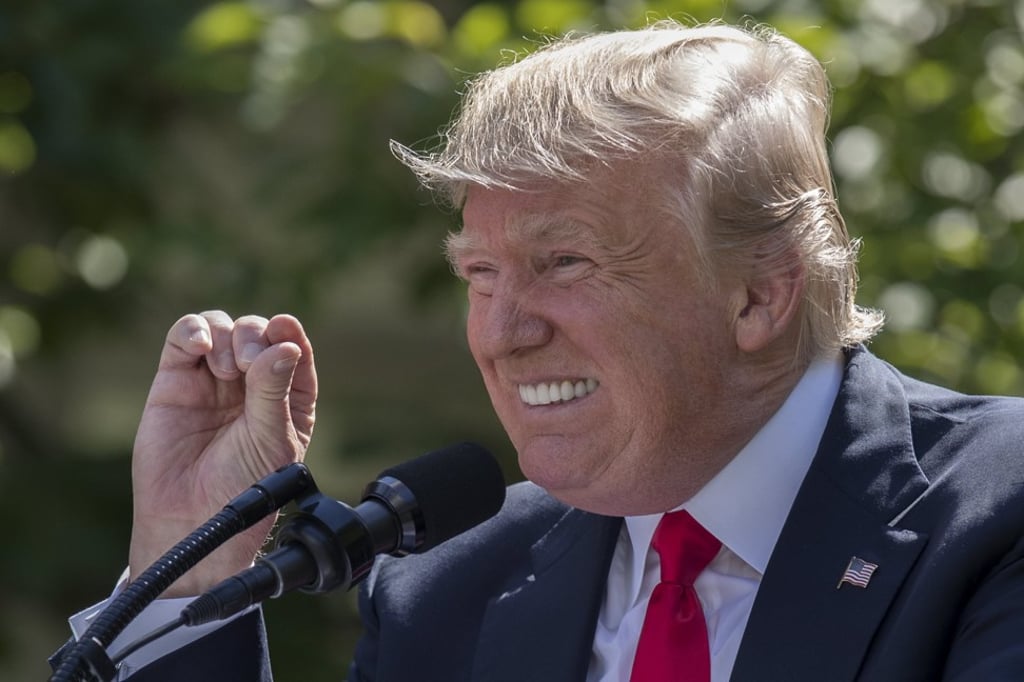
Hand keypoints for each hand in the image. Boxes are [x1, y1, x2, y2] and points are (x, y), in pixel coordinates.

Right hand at [128, 311, 316, 595]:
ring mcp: (211, 380)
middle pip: (256, 332)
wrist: (190, 518)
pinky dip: (192, 330)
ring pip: (222, 327)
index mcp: (286, 396)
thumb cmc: (240, 487)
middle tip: (249, 364)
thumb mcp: (270, 439)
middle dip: (254, 336)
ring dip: (227, 335)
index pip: (292, 349)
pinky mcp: (174, 380)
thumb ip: (275, 392)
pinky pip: (183, 338)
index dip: (289, 333)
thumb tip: (286, 346)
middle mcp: (251, 383)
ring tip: (227, 370)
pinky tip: (199, 347)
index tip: (284, 327)